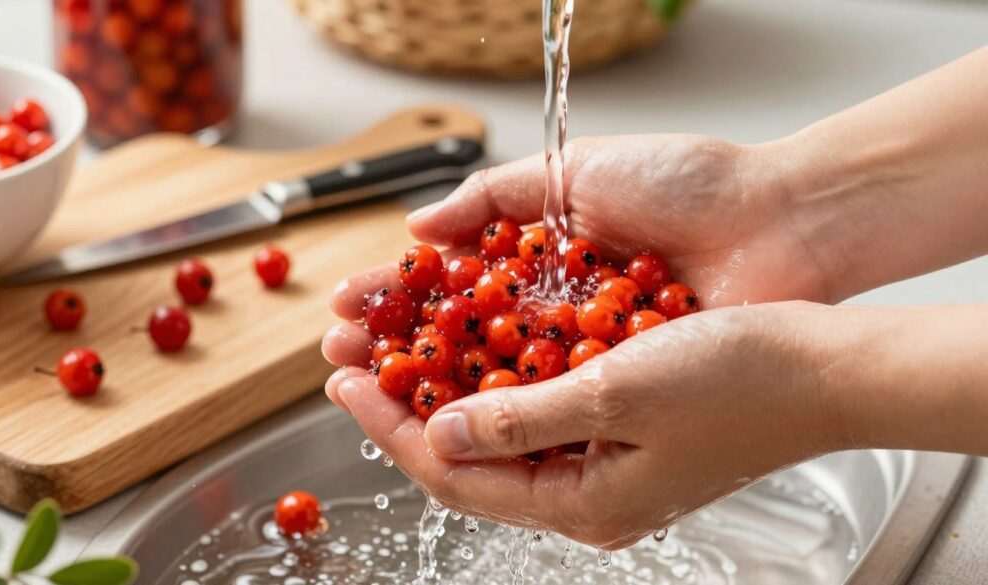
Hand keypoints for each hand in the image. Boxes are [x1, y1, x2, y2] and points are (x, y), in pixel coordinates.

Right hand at [324, 133, 833, 405]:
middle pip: (461, 342)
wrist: (780, 221)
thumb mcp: (577, 170)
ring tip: (369, 386)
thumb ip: (492, 196)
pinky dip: (500, 413)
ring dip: (430, 388)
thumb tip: (418, 225)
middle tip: (340, 356)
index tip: (345, 307)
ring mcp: (585, 359)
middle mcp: (555, 316)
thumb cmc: (688, 185)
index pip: (451, 288)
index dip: (397, 299)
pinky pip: (549, 410)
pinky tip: (445, 414)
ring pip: (494, 384)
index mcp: (540, 262)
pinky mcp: (619, 391)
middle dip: (396, 350)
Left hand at [329, 302, 836, 548]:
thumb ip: (521, 421)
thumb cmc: (741, 381)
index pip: (455, 472)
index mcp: (583, 502)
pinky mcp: (622, 426)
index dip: (389, 425)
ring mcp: (605, 461)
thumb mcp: (616, 395)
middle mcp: (587, 491)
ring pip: (498, 428)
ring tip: (395, 340)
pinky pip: (538, 407)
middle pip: (468, 455)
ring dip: (445, 382)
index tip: (342, 378)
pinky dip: (497, 373)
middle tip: (354, 354)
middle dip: (404, 403)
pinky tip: (471, 340)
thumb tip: (439, 434)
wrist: (825, 368)